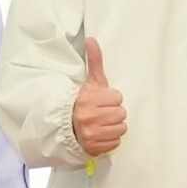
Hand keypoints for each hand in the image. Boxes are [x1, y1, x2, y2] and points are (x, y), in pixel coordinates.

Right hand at [70, 34, 125, 158]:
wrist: (65, 125)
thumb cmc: (82, 102)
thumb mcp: (90, 82)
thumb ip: (95, 61)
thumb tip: (92, 39)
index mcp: (88, 99)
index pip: (118, 98)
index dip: (112, 99)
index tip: (102, 100)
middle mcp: (89, 117)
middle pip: (121, 113)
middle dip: (114, 112)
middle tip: (103, 112)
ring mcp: (91, 134)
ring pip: (121, 128)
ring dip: (114, 126)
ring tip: (103, 123)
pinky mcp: (94, 148)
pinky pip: (115, 143)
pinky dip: (110, 139)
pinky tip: (101, 134)